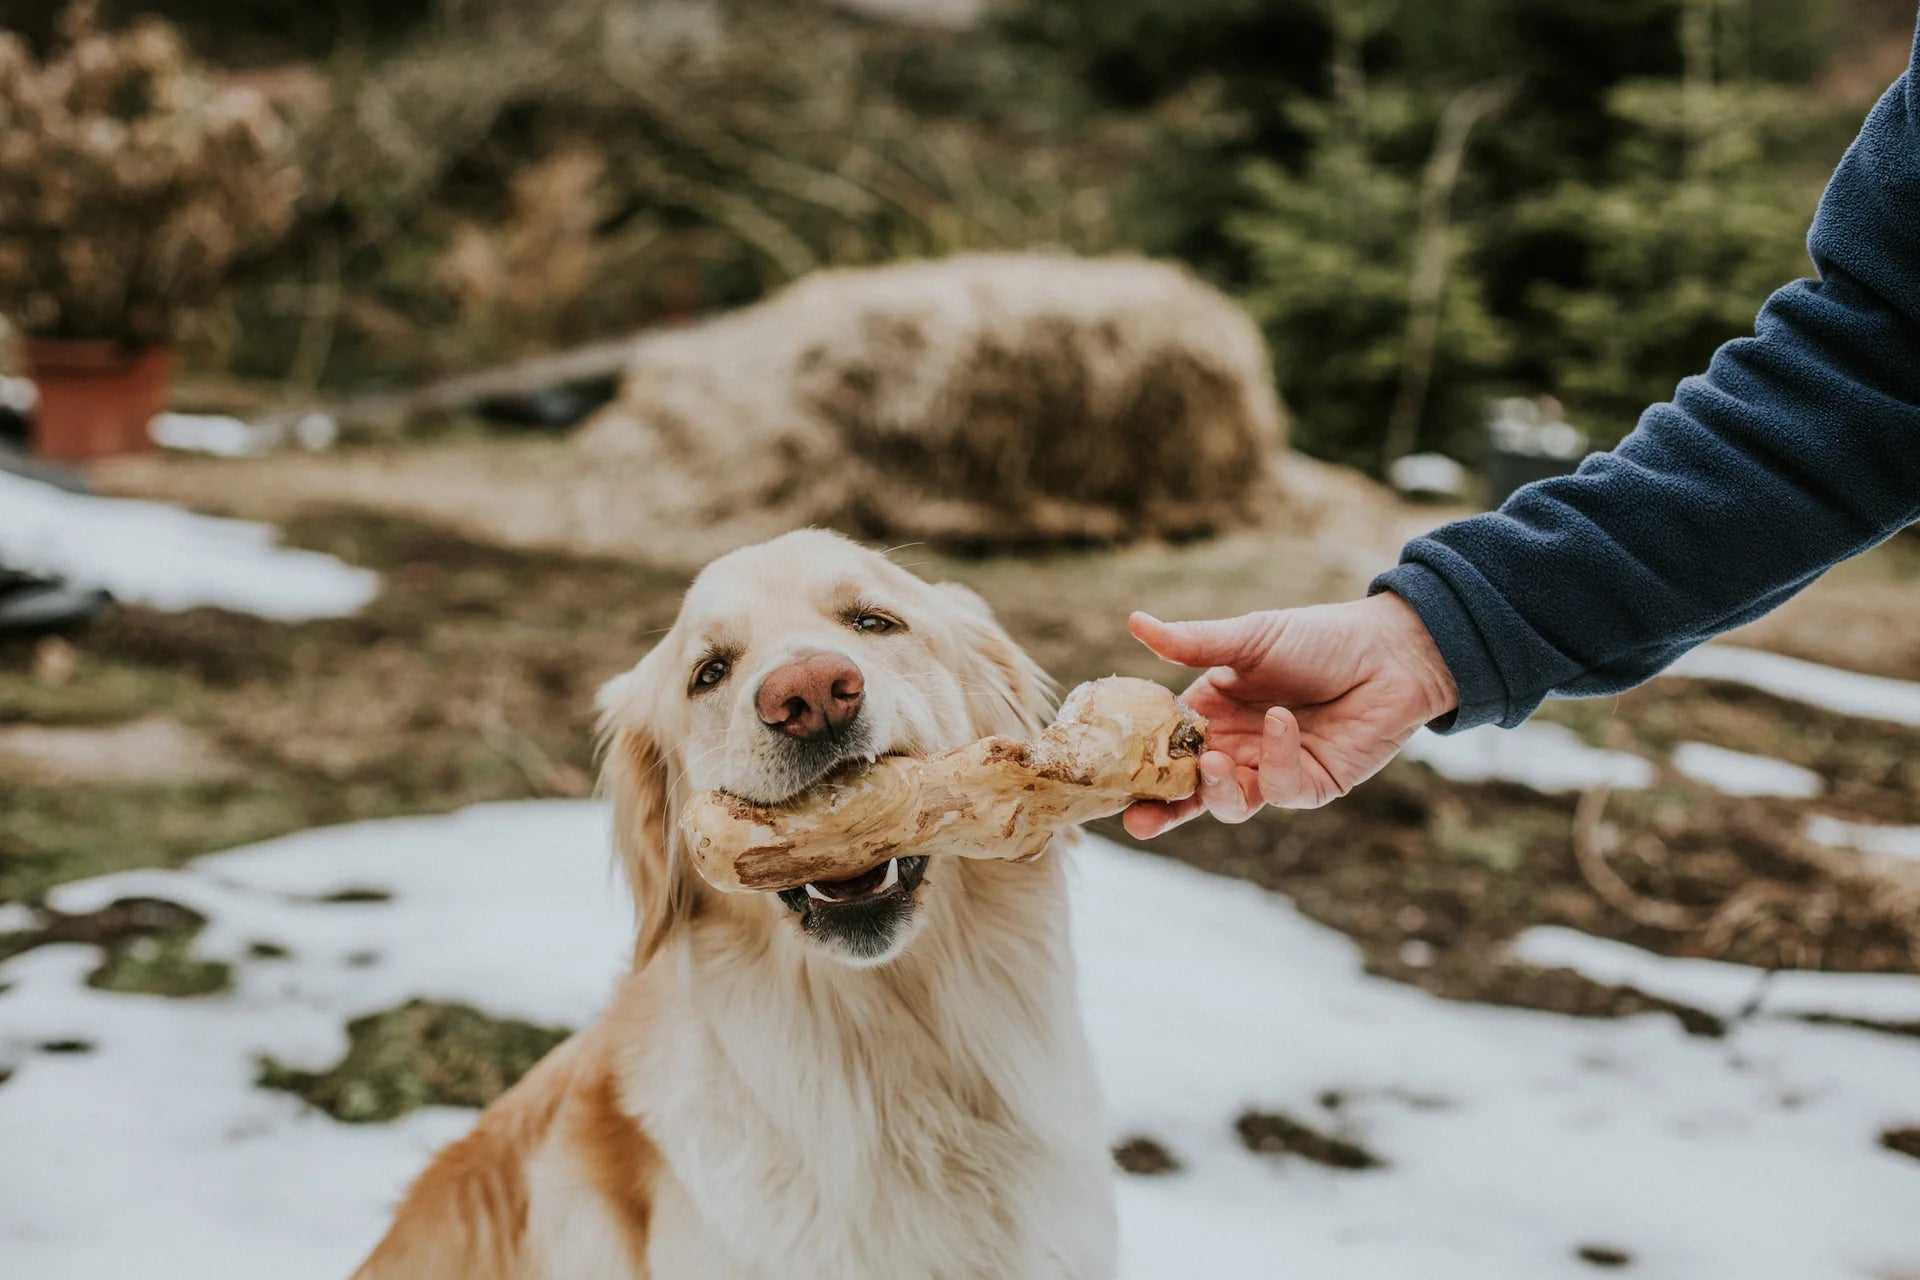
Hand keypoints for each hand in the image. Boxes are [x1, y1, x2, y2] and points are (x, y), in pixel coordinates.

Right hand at [1121, 593, 1458, 836]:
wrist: (1390, 652)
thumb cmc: (1319, 638)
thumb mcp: (1249, 638)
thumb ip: (1193, 643)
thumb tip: (1134, 622)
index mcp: (1212, 713)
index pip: (1164, 748)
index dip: (1138, 766)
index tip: (1108, 777)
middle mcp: (1235, 747)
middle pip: (1188, 791)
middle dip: (1160, 811)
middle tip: (1136, 820)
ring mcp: (1271, 770)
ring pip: (1229, 803)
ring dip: (1214, 791)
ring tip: (1213, 763)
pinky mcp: (1310, 785)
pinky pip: (1280, 788)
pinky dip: (1276, 759)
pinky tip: (1283, 721)